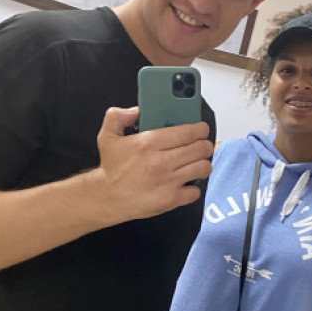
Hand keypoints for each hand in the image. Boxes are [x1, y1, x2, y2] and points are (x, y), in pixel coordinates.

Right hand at [93, 107, 213, 223]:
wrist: (106, 198)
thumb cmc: (112, 168)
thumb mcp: (108, 136)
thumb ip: (118, 116)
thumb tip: (136, 110)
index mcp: (148, 143)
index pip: (188, 131)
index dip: (200, 129)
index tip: (201, 129)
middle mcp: (161, 162)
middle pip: (200, 149)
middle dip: (204, 145)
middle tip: (201, 145)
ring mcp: (168, 182)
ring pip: (203, 168)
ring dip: (202, 164)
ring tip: (196, 162)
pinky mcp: (171, 199)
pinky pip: (196, 191)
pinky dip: (193, 187)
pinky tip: (185, 182)